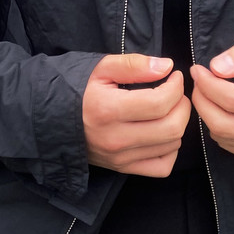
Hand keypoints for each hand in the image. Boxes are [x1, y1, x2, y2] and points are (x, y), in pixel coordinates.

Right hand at [83, 55, 191, 176]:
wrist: (50, 121)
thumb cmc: (77, 91)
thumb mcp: (100, 69)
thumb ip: (134, 65)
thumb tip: (167, 66)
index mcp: (108, 109)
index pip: (160, 102)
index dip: (176, 86)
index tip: (173, 76)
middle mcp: (116, 138)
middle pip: (172, 127)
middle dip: (182, 105)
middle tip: (175, 93)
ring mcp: (120, 157)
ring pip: (172, 145)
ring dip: (178, 124)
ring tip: (167, 109)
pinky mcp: (122, 168)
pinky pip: (162, 166)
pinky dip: (170, 150)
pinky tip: (161, 134)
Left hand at [190, 39, 233, 162]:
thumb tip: (216, 67)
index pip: (232, 98)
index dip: (207, 83)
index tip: (198, 70)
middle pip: (222, 123)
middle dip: (202, 101)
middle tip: (199, 83)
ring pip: (223, 136)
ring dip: (207, 114)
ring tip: (208, 94)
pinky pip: (230, 146)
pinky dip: (218, 127)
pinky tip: (221, 110)